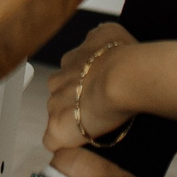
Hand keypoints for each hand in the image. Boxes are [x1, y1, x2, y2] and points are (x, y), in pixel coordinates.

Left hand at [45, 22, 139, 152]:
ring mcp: (55, 105)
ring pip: (57, 116)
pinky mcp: (57, 128)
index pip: (70, 74)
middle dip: (75, 103)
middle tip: (99, 108)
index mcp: (71, 61)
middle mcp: (58, 81)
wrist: (122, 77)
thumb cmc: (123, 57)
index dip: (84, 84)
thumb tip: (97, 38)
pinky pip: (53, 141)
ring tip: (95, 126)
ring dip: (72, 122)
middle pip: (61, 96)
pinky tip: (79, 142)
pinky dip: (65, 143)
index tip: (98, 89)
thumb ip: (98, 37)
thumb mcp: (111, 33)